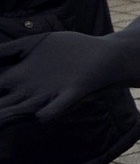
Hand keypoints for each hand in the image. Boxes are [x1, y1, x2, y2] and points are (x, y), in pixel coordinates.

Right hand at [0, 32, 119, 125]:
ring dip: (10, 117)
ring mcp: (51, 94)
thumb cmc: (68, 48)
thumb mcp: (34, 45)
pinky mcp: (73, 92)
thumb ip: (8, 49)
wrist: (105, 54)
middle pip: (3, 105)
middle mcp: (31, 91)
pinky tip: (41, 115)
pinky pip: (59, 107)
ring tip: (3, 118)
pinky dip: (50, 112)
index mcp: (19, 78)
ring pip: (23, 110)